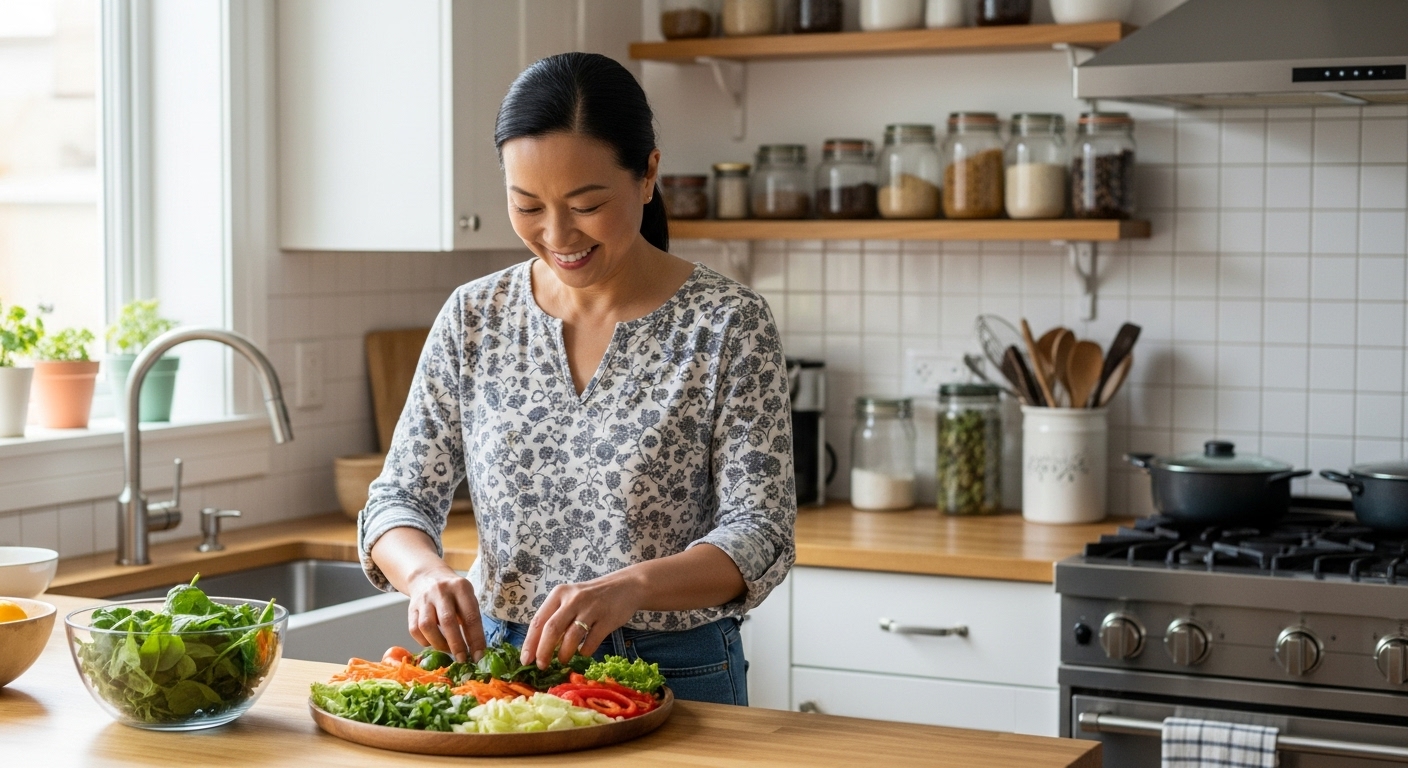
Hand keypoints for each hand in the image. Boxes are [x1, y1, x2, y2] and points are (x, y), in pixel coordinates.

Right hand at [406, 565, 486, 662]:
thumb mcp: (467, 597)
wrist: (427, 576)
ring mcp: (424, 599)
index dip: (476, 639)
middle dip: (456, 644)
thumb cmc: (453, 592)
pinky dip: (424, 641)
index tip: (478, 656)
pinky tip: (433, 642)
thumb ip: (471, 618)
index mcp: (461, 587)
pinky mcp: (411, 608)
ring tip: (448, 650)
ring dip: (439, 644)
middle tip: (462, 659)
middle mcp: (442, 591)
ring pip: (427, 626)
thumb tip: (476, 650)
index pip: (471, 616)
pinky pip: (414, 630)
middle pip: (448, 621)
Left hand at [521, 571, 643, 668]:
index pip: (538, 621)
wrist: (625, 587)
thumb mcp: (570, 599)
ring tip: (563, 660)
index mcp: (559, 594)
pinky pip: (591, 642)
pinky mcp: (607, 619)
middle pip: (552, 629)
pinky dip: (584, 652)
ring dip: (564, 654)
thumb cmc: (591, 597)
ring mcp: (591, 609)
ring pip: (571, 637)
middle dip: (544, 651)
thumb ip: (555, 617)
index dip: (530, 643)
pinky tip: (583, 652)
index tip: (526, 660)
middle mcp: (573, 599)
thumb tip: (537, 648)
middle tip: (542, 666)